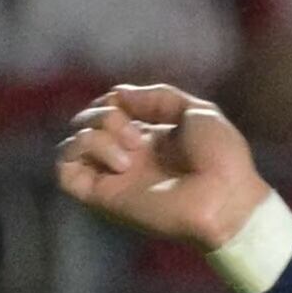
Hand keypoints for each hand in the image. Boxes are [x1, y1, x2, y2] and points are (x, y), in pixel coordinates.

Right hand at [55, 82, 274, 252]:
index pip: (105, 110)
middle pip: (84, 123)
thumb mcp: (195, 110)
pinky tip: (119, 161)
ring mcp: (113, 178)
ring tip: (130, 149)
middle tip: (136, 134)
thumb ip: (157, 97)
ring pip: (70, 145)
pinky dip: (84, 153)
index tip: (131, 102)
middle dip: (102, 114)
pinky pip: (65, 172)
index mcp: (146, 137)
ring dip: (95, 133)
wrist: (226, 197)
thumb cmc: (222, 157)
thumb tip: (117, 94)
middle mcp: (125, 157)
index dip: (112, 99)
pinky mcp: (105, 197)